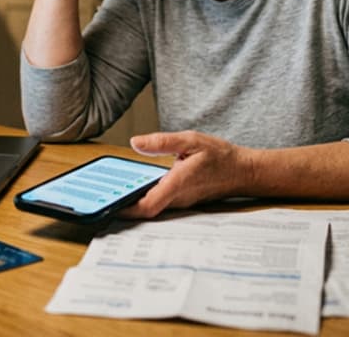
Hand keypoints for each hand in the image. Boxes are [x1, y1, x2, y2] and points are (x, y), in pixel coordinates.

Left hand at [118, 131, 252, 218]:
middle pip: (145, 208)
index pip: (148, 206)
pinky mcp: (182, 200)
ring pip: (152, 206)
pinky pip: (160, 202)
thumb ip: (162, 143)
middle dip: (125, 203)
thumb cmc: (220, 156)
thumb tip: (135, 143)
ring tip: (115, 187)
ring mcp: (180, 202)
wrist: (242, 171)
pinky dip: (147, 195)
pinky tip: (138, 184)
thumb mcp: (191, 140)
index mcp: (177, 184)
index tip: (110, 204)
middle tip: (105, 193)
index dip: (127, 208)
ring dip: (135, 199)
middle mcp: (177, 198)